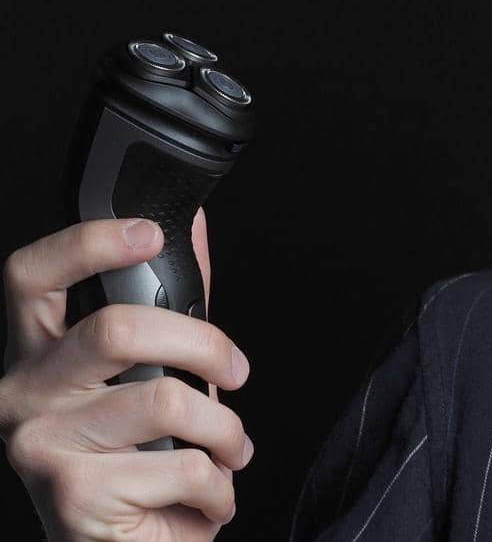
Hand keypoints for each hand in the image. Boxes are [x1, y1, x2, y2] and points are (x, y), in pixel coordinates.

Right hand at [1, 208, 252, 539]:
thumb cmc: (141, 459)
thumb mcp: (151, 374)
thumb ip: (167, 306)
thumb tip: (193, 227)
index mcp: (37, 355)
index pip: (31, 277)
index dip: (87, 244)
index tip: (148, 232)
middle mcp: (21, 396)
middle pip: (117, 329)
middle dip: (205, 345)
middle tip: (236, 372)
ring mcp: (40, 447)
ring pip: (167, 401)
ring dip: (225, 431)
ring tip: (228, 451)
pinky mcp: (74, 497)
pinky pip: (183, 467)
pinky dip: (219, 485)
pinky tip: (206, 496)